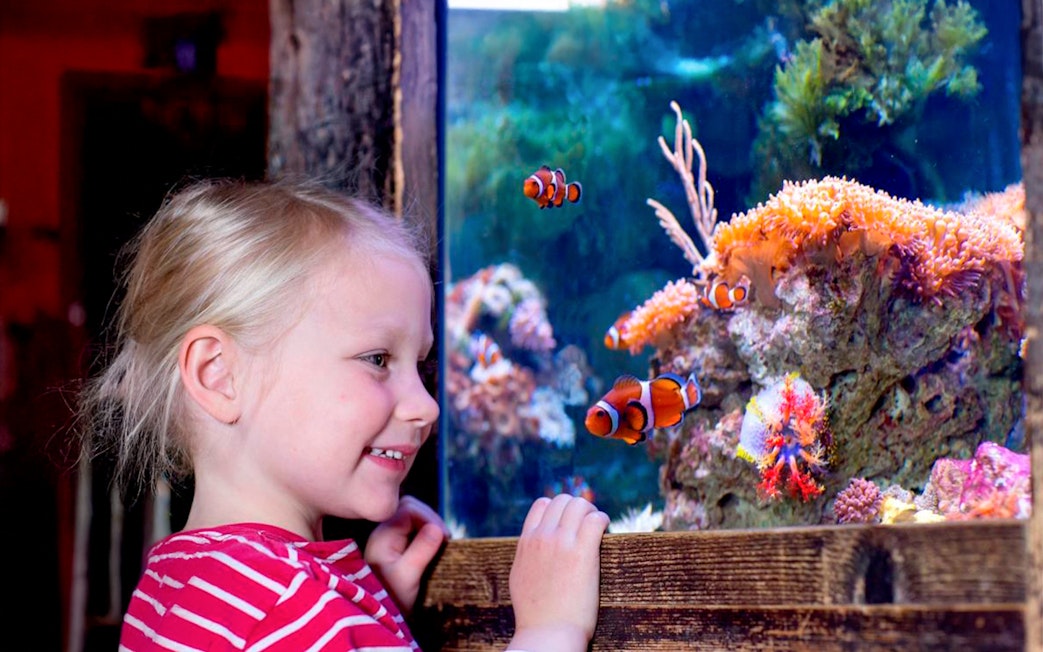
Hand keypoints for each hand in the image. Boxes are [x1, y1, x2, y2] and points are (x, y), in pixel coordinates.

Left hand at [365, 495, 448, 615]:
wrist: (376, 618)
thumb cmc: (391, 598)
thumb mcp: (408, 576)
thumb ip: (421, 550)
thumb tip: (437, 528)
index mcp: (383, 535)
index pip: (409, 508)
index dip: (429, 518)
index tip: (444, 537)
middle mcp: (384, 533)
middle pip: (411, 509)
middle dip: (431, 520)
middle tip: (446, 540)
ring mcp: (389, 540)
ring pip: (413, 519)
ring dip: (430, 528)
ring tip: (442, 545)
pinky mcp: (395, 549)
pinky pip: (412, 531)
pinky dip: (426, 536)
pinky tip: (434, 549)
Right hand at [507, 494, 609, 651]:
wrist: (547, 633)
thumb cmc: (535, 613)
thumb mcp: (519, 576)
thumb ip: (525, 555)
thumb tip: (530, 546)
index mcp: (526, 542)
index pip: (542, 504)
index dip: (559, 508)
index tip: (570, 520)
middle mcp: (542, 537)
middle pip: (563, 500)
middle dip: (578, 507)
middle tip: (588, 522)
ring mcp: (561, 543)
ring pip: (580, 505)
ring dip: (592, 511)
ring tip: (598, 525)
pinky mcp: (582, 553)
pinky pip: (596, 520)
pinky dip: (603, 520)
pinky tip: (606, 529)